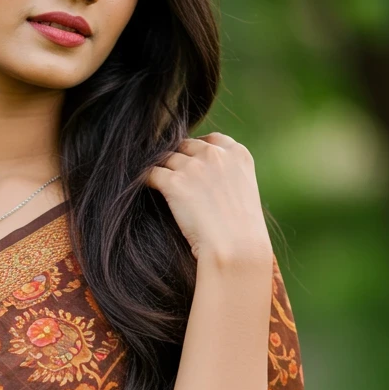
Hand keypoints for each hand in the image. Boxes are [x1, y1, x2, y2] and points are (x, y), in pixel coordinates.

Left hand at [142, 132, 271, 264]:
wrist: (236, 249)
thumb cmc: (242, 232)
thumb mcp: (244, 193)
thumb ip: (227, 176)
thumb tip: (203, 177)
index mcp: (238, 154)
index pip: (211, 140)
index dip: (197, 151)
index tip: (190, 163)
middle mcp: (215, 155)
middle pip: (184, 146)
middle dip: (177, 160)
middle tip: (171, 179)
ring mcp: (194, 167)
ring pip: (165, 159)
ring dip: (161, 172)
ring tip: (156, 186)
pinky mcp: (174, 183)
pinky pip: (150, 173)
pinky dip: (144, 181)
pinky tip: (144, 190)